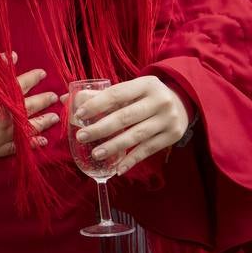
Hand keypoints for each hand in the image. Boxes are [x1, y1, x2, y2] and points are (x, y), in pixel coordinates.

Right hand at [0, 55, 59, 158]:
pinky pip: (19, 148)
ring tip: (55, 117)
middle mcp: (4, 117)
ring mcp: (1, 136)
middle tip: (55, 96)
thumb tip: (13, 56)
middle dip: (45, 100)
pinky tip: (42, 140)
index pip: (23, 84)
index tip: (43, 74)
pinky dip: (32, 144)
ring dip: (44, 122)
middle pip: (31, 107)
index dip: (34, 78)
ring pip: (29, 129)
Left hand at [70, 75, 189, 175]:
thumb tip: (68, 101)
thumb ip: (104, 95)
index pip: (117, 94)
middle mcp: (159, 101)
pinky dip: (131, 160)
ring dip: (114, 146)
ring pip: (136, 136)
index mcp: (146, 84)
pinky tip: (117, 168)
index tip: (79, 115)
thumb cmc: (147, 95)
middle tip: (82, 136)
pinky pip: (148, 150)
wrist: (183, 101)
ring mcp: (168, 120)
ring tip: (95, 154)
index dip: (97, 104)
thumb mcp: (132, 88)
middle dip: (101, 128)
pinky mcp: (172, 136)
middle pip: (125, 117)